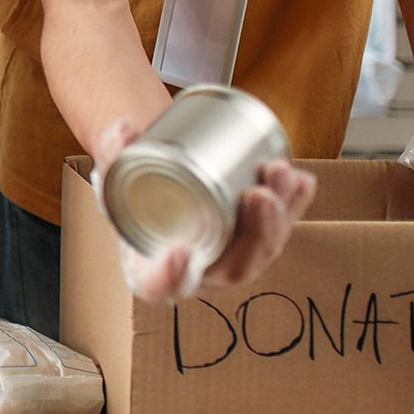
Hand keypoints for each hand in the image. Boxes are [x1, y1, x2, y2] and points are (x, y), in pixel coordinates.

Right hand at [93, 117, 315, 302]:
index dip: (172, 274)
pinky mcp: (254, 240)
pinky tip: (301, 182)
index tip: (180, 249)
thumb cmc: (130, 193)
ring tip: (278, 172)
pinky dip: (294, 206)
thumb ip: (111, 152)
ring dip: (280, 215)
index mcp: (153, 271)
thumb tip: (124, 127)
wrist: (156, 188)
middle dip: (255, 233)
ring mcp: (232, 259)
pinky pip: (280, 230)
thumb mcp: (111, 173)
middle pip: (235, 267)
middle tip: (255, 194)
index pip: (161, 286)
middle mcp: (200, 274)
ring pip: (265, 248)